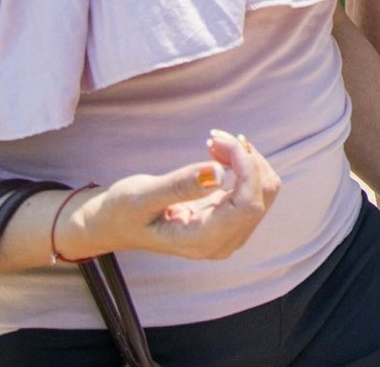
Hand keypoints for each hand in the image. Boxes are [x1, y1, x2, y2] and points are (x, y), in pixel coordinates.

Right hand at [65, 129, 281, 260]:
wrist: (115, 224)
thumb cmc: (123, 211)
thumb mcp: (142, 195)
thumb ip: (180, 186)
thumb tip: (217, 173)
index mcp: (203, 242)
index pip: (250, 204)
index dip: (247, 168)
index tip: (222, 140)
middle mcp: (223, 242)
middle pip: (263, 194)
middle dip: (246, 158)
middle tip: (214, 137)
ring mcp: (229, 232)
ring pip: (264, 189)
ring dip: (246, 159)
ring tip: (215, 142)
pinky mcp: (230, 219)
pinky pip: (253, 188)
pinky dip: (242, 164)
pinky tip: (218, 152)